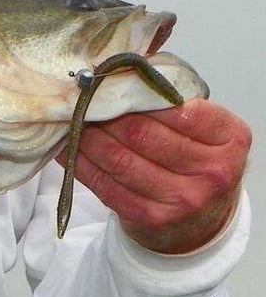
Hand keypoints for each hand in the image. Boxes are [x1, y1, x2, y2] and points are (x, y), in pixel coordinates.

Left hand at [57, 98, 250, 253]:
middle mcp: (212, 171)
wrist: (200, 223)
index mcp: (229, 139)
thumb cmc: (196, 164)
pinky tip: (68, 150)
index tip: (111, 83)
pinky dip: (80, 164)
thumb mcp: (204, 131)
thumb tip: (118, 73)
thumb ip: (173, 103)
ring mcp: (183, 199)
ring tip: (71, 123)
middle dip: (104, 115)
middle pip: (141, 133)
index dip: (138, 94)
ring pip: (118, 159)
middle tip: (82, 102)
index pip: (179, 108)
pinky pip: (105, 185)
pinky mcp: (151, 217)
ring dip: (86, 138)